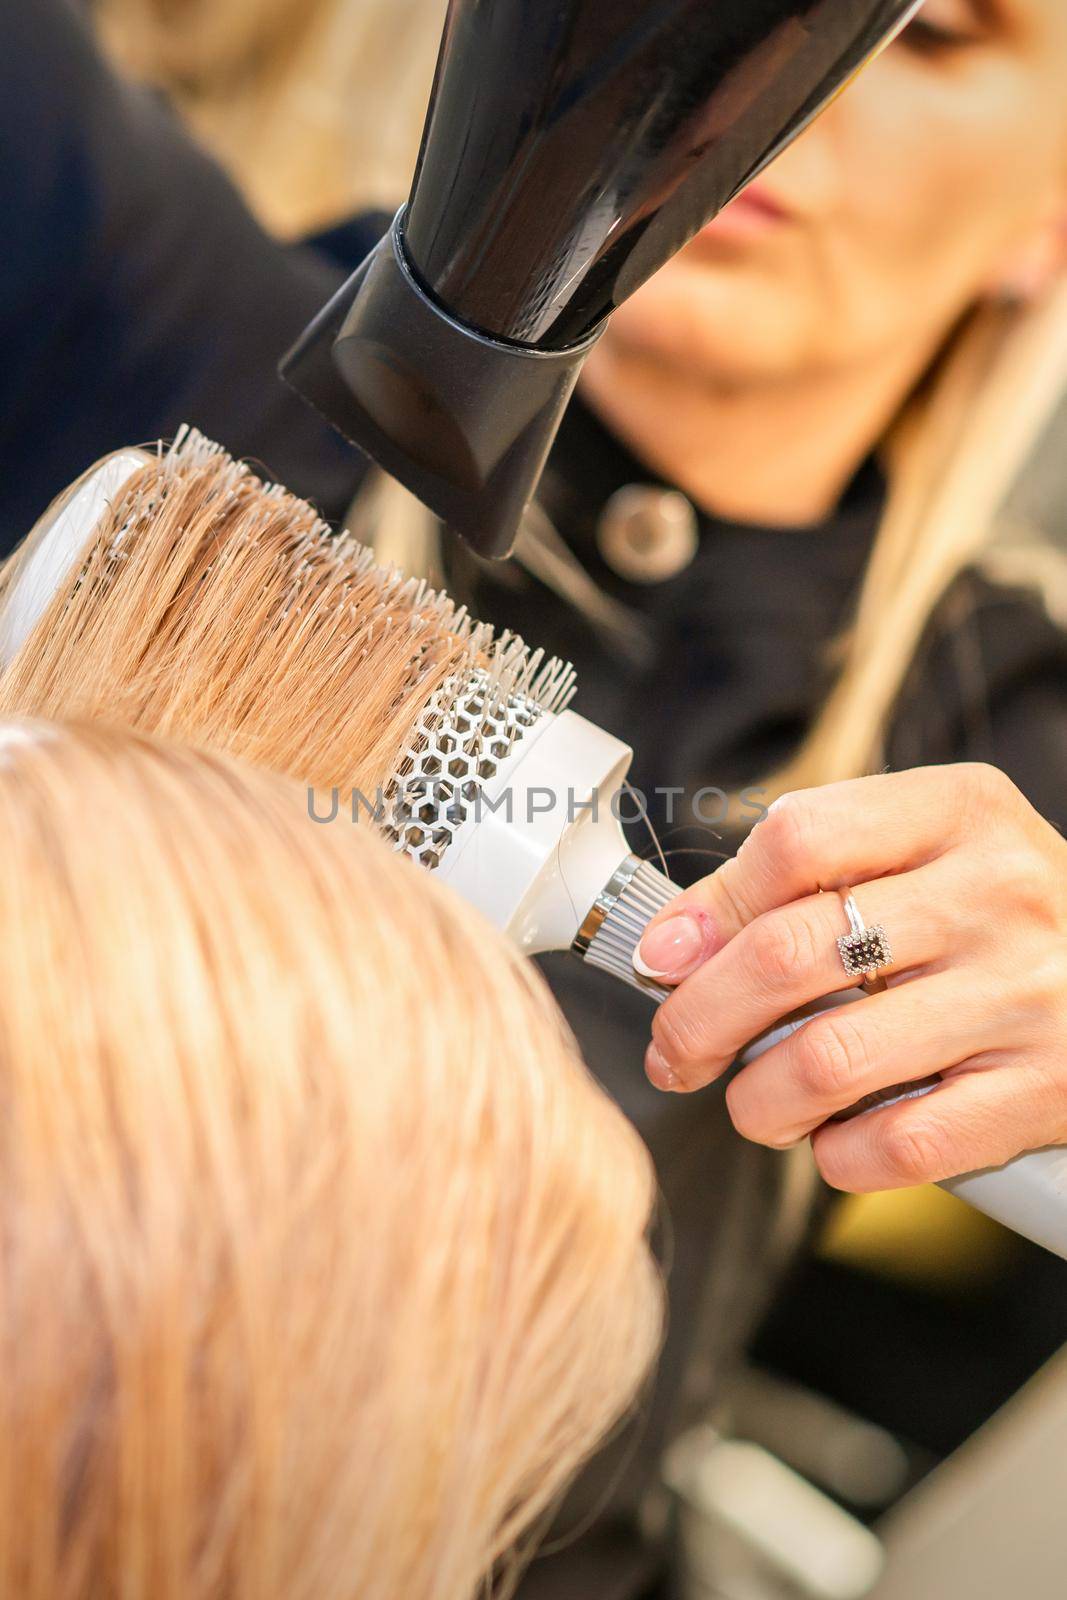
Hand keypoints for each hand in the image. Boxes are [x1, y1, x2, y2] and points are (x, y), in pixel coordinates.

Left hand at [633, 765, 1066, 1191]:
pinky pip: (898, 1144)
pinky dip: (839, 1154)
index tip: (666, 960)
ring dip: (758, 1101)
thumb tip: (669, 948)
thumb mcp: (919, 852)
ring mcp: (1027, 993)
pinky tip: (838, 1137)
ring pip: (827, 1060)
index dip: (708, 911)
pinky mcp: (1048, 1089)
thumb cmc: (993, 913)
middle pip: (789, 953)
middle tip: (677, 1052)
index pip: (794, 841)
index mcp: (957, 810)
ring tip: (758, 1105)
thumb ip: (800, 880)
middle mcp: (997, 891)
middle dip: (699, 1020)